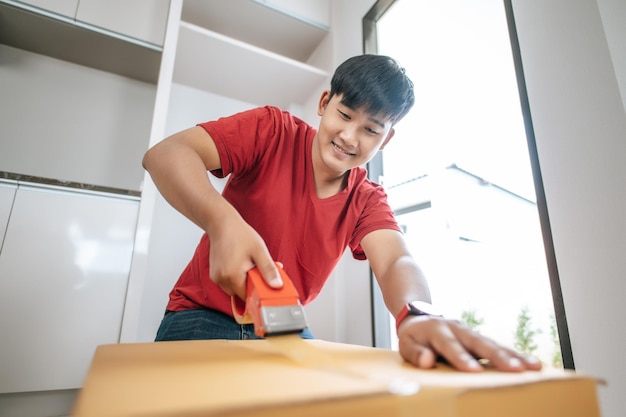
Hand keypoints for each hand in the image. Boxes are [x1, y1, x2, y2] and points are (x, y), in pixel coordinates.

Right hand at [207, 206, 282, 299]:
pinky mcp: (214, 274)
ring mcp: (216, 277)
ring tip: (248, 264)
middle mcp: (221, 279)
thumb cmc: (240, 234)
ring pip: (234, 288)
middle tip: (257, 269)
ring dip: (243, 281)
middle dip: (251, 285)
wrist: (221, 223)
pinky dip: (236, 277)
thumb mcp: (259, 251)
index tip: (265, 282)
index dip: (258, 290)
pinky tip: (240, 264)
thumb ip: (268, 270)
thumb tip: (277, 286)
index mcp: (232, 276)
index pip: (248, 296)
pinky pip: (228, 282)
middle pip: (240, 293)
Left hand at [397, 315, 542, 371]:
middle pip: (479, 343)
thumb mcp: (405, 343)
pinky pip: (498, 348)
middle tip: (515, 370)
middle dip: (498, 357)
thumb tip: (427, 361)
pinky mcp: (479, 339)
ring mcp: (470, 332)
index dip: (461, 358)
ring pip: (493, 344)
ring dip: (514, 356)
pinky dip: (515, 355)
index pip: (450, 345)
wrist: (420, 316)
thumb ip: (415, 353)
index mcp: (437, 329)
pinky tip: (532, 364)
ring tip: (533, 367)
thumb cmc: (413, 336)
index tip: (473, 371)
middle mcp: (458, 328)